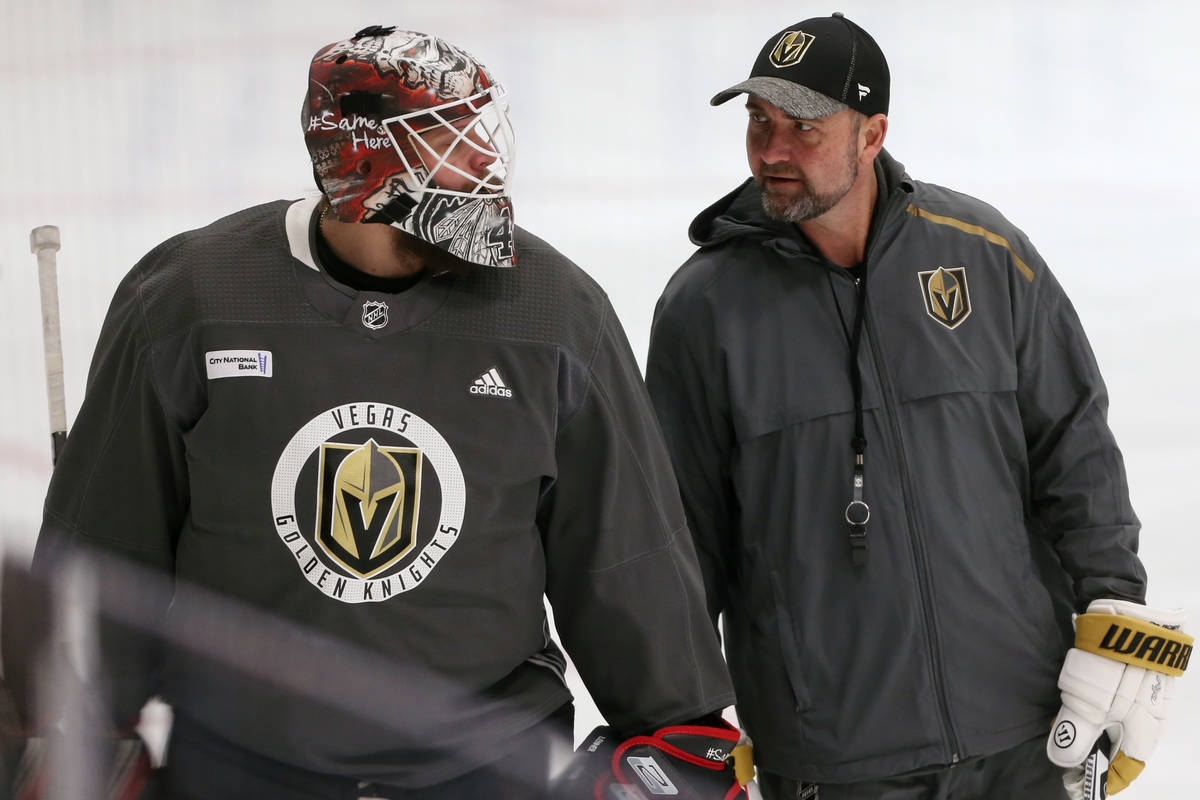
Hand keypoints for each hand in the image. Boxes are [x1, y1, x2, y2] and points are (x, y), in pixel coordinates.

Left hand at [1046, 599, 1191, 794]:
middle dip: (1095, 758)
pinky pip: (1113, 703)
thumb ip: (1074, 734)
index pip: (1126, 769)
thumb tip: (1062, 760)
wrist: (1127, 617)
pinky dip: (1094, 711)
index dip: (1102, 781)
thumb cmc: (1115, 668)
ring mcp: (1142, 694)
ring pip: (1117, 725)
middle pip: (1121, 748)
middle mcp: (1149, 718)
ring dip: (1093, 733)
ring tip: (1063, 734)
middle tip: (1064, 759)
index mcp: (1146, 733)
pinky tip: (1074, 705)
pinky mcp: (1132, 674)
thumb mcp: (1090, 706)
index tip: (1075, 787)